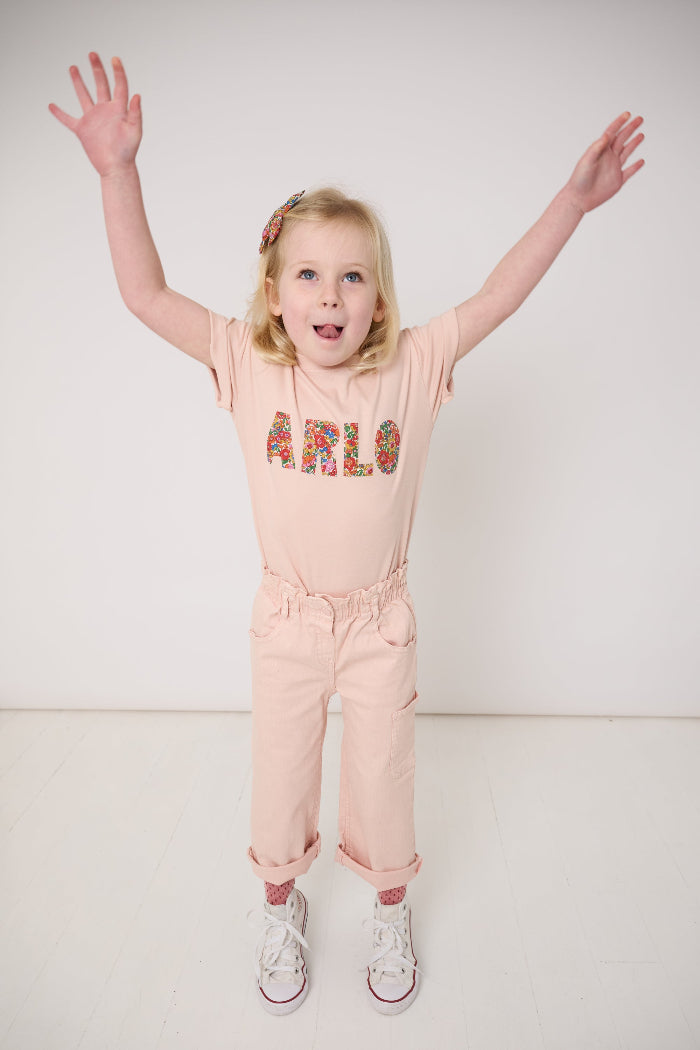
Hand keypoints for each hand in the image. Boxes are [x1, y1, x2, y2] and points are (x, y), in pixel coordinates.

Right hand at [49, 53, 141, 175]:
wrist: (116, 168)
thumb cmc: (128, 152)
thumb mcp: (134, 132)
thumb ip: (135, 113)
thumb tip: (137, 95)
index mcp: (119, 109)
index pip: (119, 85)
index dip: (118, 72)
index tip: (114, 58)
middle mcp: (105, 111)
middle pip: (101, 85)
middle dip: (97, 69)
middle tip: (92, 54)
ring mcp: (93, 119)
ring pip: (84, 96)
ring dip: (78, 82)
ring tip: (73, 67)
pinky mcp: (82, 130)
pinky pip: (68, 119)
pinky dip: (59, 113)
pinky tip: (50, 105)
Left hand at [565, 112, 644, 214]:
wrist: (578, 199)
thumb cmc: (578, 180)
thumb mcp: (587, 161)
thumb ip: (596, 148)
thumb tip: (606, 136)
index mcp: (600, 151)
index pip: (612, 133)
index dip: (619, 123)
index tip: (627, 114)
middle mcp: (608, 158)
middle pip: (622, 139)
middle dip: (630, 128)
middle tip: (640, 119)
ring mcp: (613, 169)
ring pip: (627, 152)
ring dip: (634, 143)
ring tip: (641, 135)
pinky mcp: (617, 181)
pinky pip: (629, 172)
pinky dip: (636, 166)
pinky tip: (641, 161)